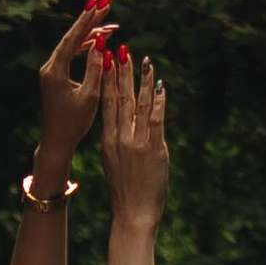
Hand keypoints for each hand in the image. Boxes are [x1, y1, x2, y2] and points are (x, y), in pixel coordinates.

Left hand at [35, 0, 115, 168]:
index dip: (87, 19)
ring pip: (72, 45)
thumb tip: (101, 44)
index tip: (100, 2)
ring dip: (91, 35)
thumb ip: (95, 68)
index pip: (73, 38)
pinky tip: (99, 42)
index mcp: (55, 71)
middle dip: (90, 21)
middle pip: (72, 37)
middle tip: (107, 3)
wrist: (56, 141)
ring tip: (113, 26)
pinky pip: (71, 55)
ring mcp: (51, 71)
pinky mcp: (55, 77)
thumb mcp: (90, 95)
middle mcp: (49, 67)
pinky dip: (85, 48)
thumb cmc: (74, 123)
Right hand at [100, 49, 169, 231]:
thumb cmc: (125, 192)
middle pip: (120, 98)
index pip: (106, 104)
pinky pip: (156, 119)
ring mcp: (136, 143)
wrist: (132, 214)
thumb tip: (124, 127)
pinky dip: (157, 101)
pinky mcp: (153, 150)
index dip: (107, 81)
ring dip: (141, 80)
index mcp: (108, 140)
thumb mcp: (115, 163)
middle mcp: (119, 138)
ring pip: (138, 104)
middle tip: (121, 50)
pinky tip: (159, 85)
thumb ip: (119, 142)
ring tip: (143, 61)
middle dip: (121, 72)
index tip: (106, 62)